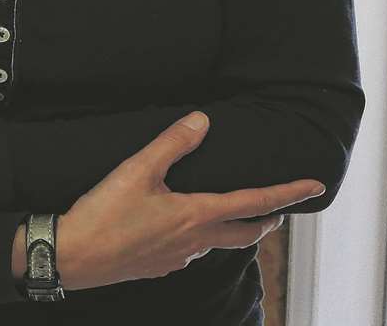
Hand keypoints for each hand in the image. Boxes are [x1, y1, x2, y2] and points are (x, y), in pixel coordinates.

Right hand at [53, 112, 325, 289]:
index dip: (287, 193)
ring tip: (232, 214)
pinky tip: (184, 229)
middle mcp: (195, 241)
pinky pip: (192, 252)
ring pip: (219, 243)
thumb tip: (202, 120)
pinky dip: (201, 238)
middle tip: (280, 210)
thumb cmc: (104, 214)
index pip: (255, 202)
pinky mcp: (159, 267)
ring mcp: (178, 258)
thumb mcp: (137, 169)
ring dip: (234, 229)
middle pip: (246, 233)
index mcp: (196, 215)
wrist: (72, 256)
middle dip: (268, 220)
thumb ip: (172, 143)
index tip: (314, 187)